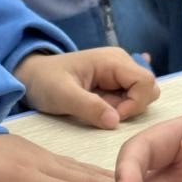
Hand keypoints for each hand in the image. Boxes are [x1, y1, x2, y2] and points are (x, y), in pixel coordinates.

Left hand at [14, 48, 158, 128]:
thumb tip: (116, 121)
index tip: (113, 116)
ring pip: (142, 96)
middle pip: (149, 89)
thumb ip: (89, 107)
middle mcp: (121, 63)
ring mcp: (119, 74)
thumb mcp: (62, 95)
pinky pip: (131, 98)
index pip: (145, 82)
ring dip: (126, 109)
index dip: (135, 104)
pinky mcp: (114, 84)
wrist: (32, 77)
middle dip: (133, 107)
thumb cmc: (45, 82)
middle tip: (106, 113)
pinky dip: (122, 108)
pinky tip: (104, 107)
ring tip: (100, 110)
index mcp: (113, 60)